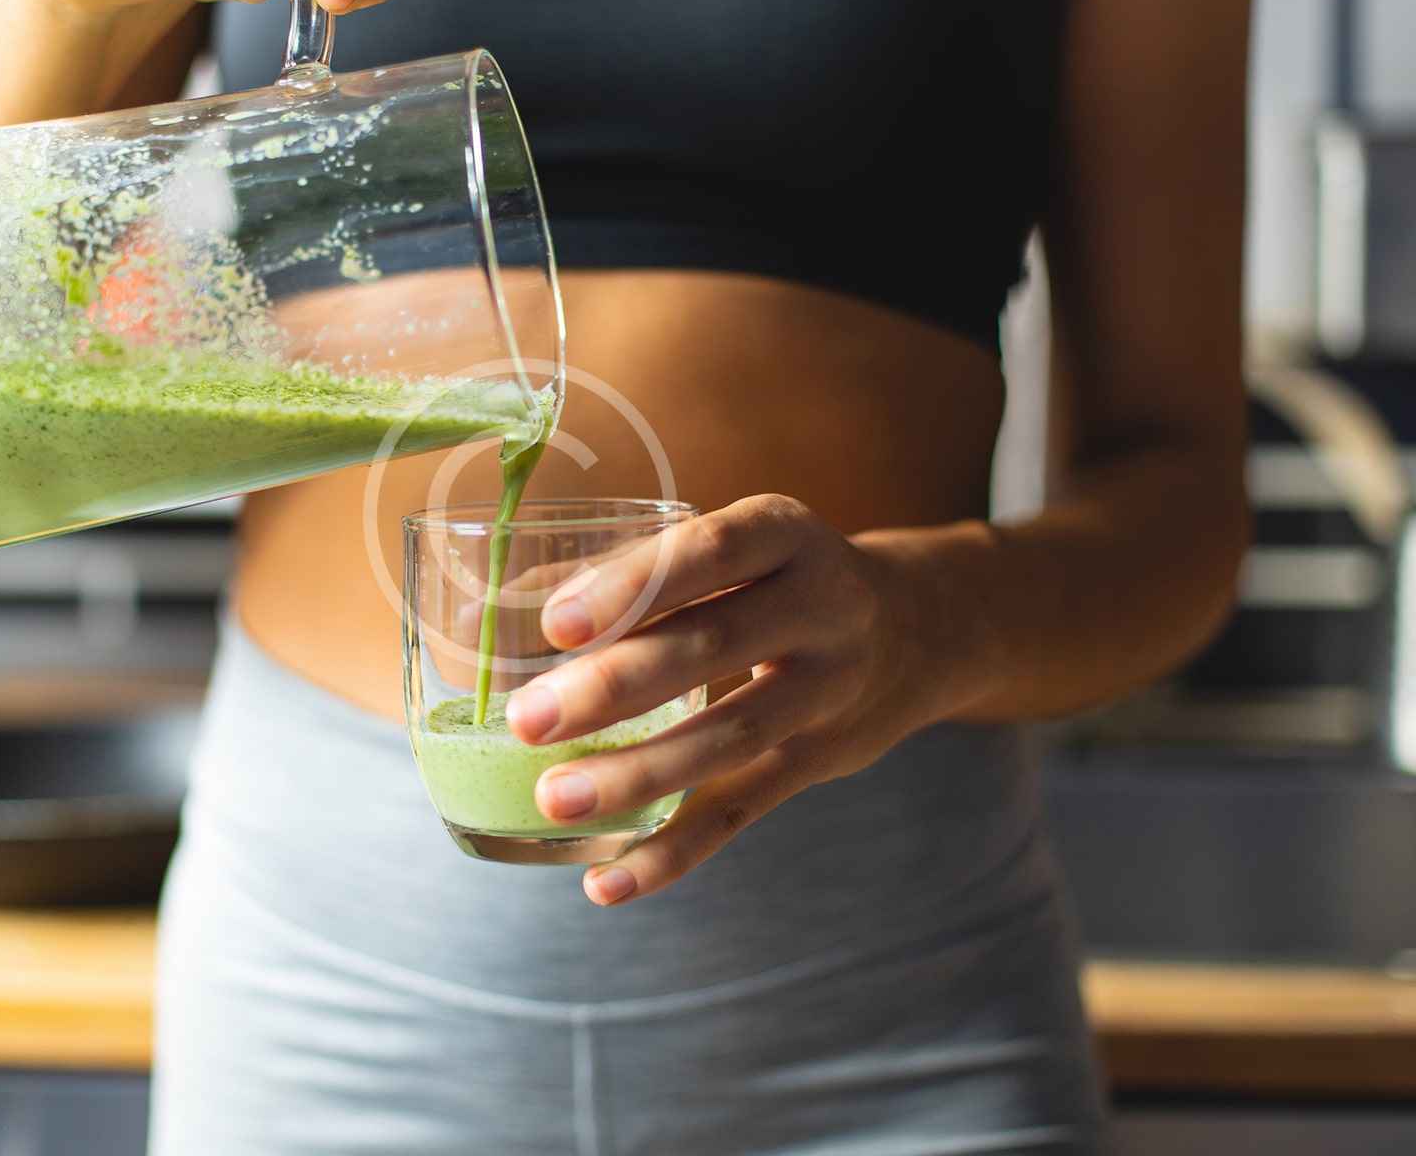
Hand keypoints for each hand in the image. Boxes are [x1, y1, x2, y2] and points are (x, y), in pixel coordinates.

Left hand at [500, 494, 985, 905]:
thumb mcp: (736, 545)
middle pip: (714, 647)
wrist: (917, 630)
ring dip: (637, 775)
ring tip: (553, 798)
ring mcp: (828, 691)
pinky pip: (744, 810)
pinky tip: (606, 882)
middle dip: (614, 688)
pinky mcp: (820, 761)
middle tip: (527, 719)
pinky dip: (673, 853)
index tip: (554, 624)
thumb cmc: (776, 577)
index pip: (711, 552)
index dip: (633, 586)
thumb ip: (635, 570)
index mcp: (786, 534)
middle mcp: (821, 608)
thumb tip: (498, 608)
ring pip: (730, 740)